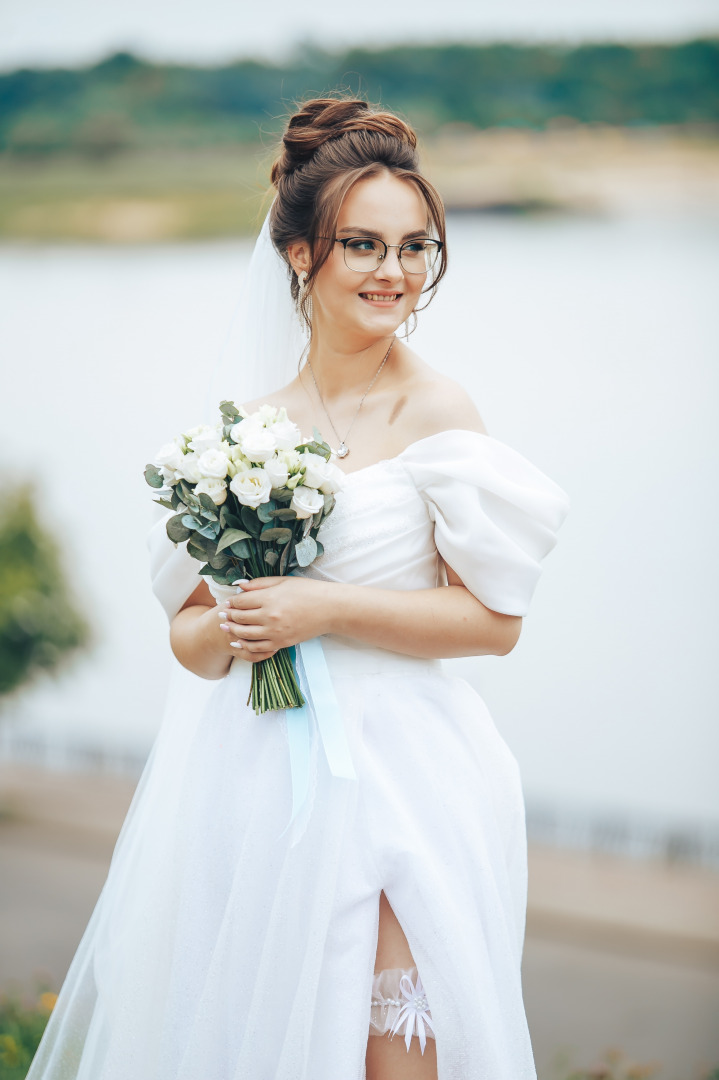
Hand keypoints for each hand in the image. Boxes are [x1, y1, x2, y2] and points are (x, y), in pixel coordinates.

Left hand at [216, 576, 332, 662]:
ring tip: (226, 628)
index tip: (227, 601)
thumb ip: (260, 584)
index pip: (241, 601)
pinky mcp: (281, 643)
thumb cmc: (308, 591)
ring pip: (245, 635)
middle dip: (228, 616)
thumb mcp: (283, 581)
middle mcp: (269, 616)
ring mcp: (275, 632)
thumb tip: (239, 585)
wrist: (329, 609)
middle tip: (222, 615)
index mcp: (269, 598)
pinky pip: (257, 648)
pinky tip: (239, 642)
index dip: (231, 601)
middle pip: (239, 618)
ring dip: (232, 631)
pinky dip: (245, 645)